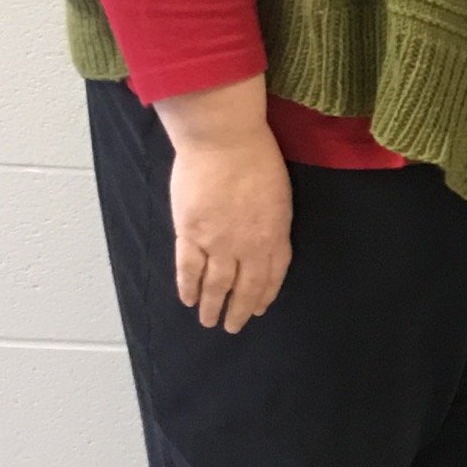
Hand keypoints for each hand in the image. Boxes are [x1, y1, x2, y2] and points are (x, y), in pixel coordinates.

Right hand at [156, 77, 291, 331]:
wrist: (225, 139)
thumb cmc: (256, 156)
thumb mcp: (278, 193)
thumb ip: (272, 222)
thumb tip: (264, 241)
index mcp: (275, 232)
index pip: (273, 273)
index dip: (265, 293)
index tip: (258, 307)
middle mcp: (249, 244)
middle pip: (245, 287)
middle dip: (239, 310)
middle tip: (233, 327)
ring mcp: (219, 241)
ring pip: (216, 285)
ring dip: (212, 307)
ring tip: (209, 321)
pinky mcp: (191, 233)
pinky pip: (188, 268)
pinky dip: (187, 287)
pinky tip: (187, 299)